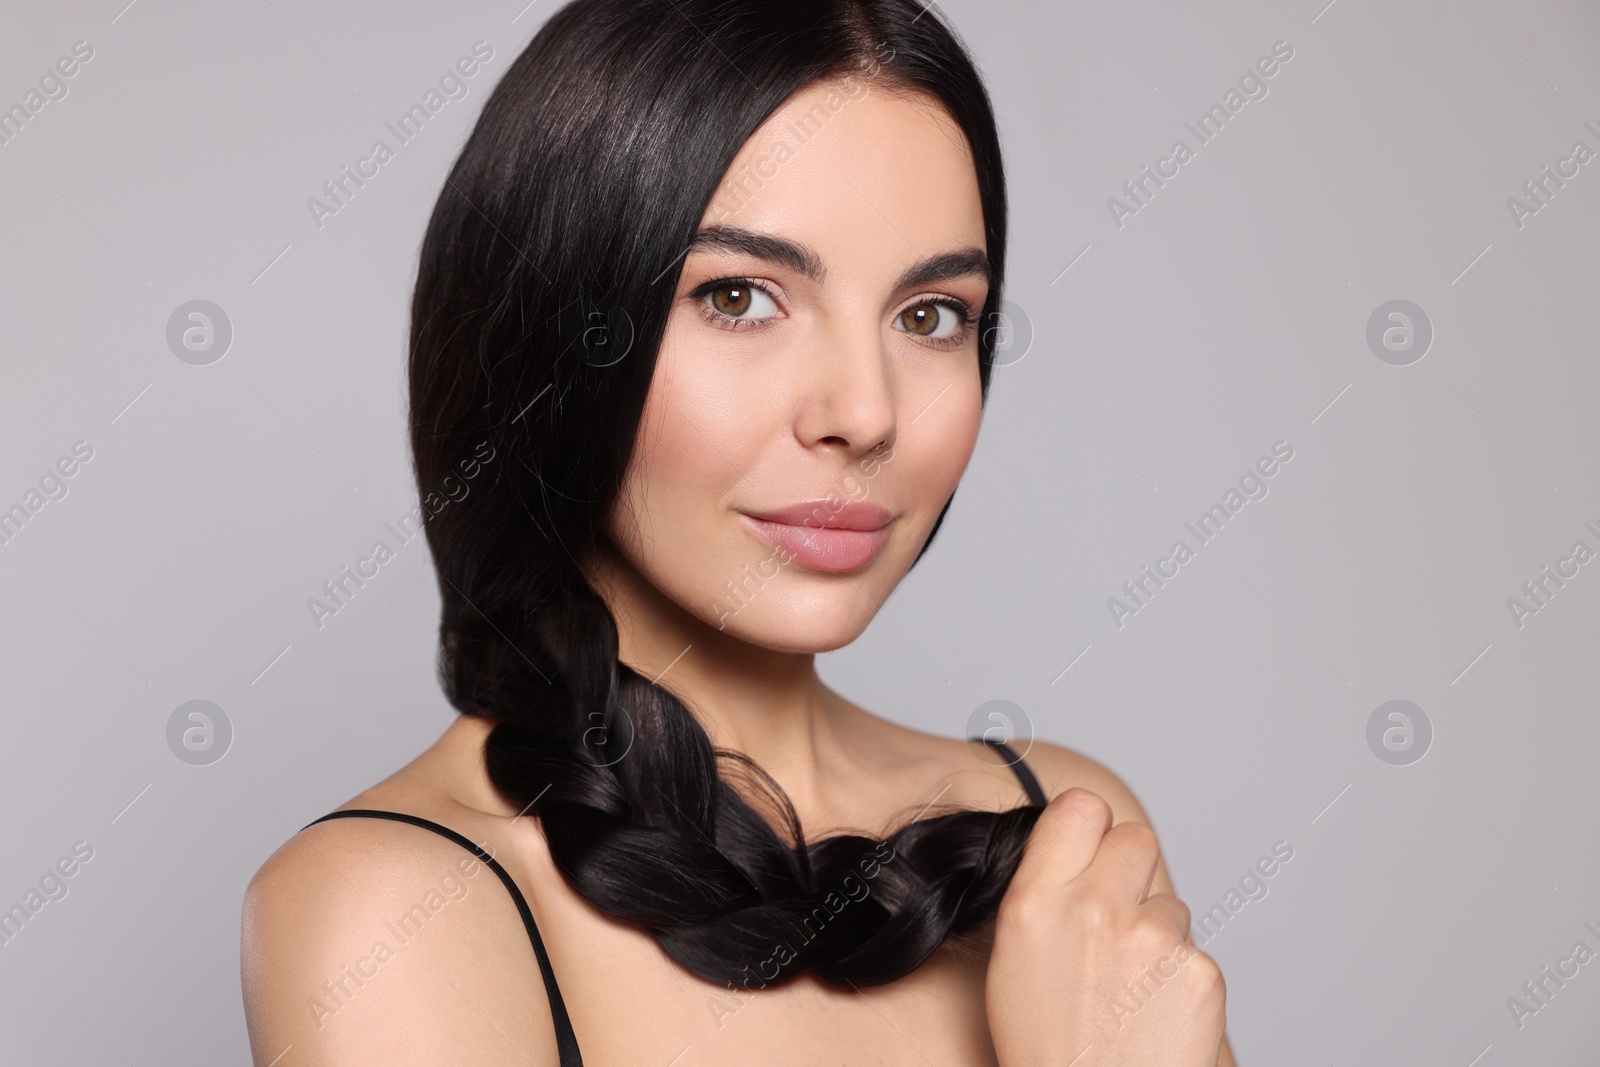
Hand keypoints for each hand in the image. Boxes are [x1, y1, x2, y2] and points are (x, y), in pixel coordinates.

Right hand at [987, 788, 1225, 1065]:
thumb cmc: (1047, 1045)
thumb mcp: (1011, 960)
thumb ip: (1043, 892)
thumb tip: (1077, 846)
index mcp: (1035, 902)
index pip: (1079, 807)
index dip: (1087, 829)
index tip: (1087, 854)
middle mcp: (1095, 909)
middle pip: (1135, 838)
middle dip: (1128, 872)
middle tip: (1114, 922)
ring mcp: (1154, 939)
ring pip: (1169, 903)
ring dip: (1154, 933)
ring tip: (1127, 991)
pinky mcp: (1201, 972)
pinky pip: (1193, 951)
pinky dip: (1179, 978)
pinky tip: (1153, 1015)